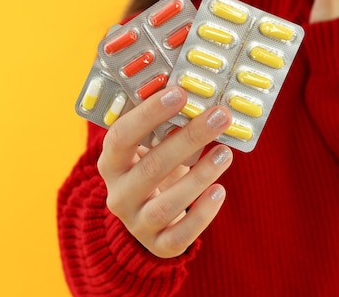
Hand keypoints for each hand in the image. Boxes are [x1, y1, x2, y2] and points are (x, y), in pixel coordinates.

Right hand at [97, 86, 233, 257]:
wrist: (149, 219)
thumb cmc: (155, 169)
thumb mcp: (153, 146)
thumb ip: (169, 124)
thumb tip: (201, 94)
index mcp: (112, 163)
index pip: (122, 136)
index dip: (149, 114)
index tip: (180, 93)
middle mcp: (118, 194)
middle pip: (151, 167)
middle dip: (189, 138)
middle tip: (220, 116)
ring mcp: (137, 223)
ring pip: (167, 204)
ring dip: (200, 176)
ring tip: (226, 152)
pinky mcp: (159, 245)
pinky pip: (180, 236)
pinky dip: (202, 214)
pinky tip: (220, 190)